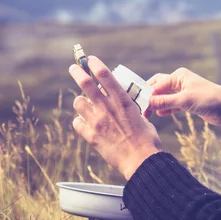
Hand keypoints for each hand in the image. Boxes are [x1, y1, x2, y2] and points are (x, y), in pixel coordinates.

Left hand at [69, 56, 161, 179]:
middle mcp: (107, 107)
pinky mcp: (91, 136)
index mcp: (122, 100)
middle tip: (74, 68)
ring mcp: (97, 122)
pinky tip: (84, 123)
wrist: (141, 159)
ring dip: (80, 101)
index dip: (95, 64)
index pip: (104, 75)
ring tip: (84, 103)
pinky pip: (77, 123)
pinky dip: (79, 121)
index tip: (90, 59)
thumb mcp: (139, 115)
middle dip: (77, 72)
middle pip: (85, 83)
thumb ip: (127, 107)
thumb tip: (121, 102)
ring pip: (78, 103)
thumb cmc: (146, 138)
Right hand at [145, 67, 220, 130]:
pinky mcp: (188, 102)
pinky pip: (172, 104)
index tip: (138, 105)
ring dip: (157, 104)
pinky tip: (159, 114)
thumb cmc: (209, 99)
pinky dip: (166, 109)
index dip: (147, 94)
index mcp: (179, 76)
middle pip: (159, 88)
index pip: (157, 83)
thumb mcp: (185, 100)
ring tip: (147, 115)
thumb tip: (148, 102)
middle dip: (150, 97)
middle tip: (141, 109)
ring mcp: (184, 92)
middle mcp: (180, 82)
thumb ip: (166, 101)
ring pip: (165, 97)